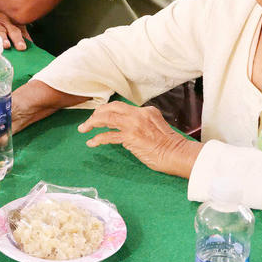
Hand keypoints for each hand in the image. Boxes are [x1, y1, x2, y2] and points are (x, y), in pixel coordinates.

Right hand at [0, 1, 30, 50]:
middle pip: (13, 31)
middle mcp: (6, 22)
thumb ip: (21, 31)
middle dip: (18, 39)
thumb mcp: (12, 18)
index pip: (23, 33)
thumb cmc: (0, 12)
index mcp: (15, 22)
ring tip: (6, 45)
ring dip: (3, 38)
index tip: (29, 48)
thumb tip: (30, 42)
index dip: (27, 40)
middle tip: (21, 47)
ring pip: (0, 31)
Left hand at [77, 103, 201, 177]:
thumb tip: (125, 131)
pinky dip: (97, 138)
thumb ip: (142, 125)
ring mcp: (134, 124)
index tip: (100, 117)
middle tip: (88, 122)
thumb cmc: (169, 147)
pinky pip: (108, 135)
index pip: (122, 107)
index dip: (108, 111)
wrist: (177, 154)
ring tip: (83, 129)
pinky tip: (91, 143)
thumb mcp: (156, 128)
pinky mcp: (130, 136)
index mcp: (147, 111)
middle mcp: (139, 114)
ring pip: (106, 118)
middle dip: (97, 113)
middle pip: (112, 108)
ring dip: (92, 123)